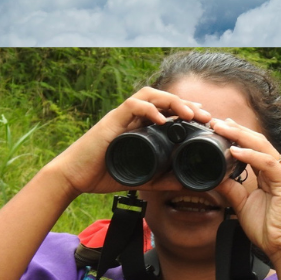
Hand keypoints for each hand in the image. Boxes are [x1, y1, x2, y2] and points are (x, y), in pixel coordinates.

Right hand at [43, 87, 210, 197]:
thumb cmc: (101, 175)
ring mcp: (121, 118)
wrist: (73, 177)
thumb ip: (162, 180)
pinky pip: (132, 106)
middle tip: (206, 117)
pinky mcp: (111, 121)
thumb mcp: (141, 180)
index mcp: (138, 128)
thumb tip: (187, 183)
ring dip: (172, 101)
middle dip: (187, 104)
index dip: (188, 111)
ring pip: (149, 96)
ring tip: (190, 113)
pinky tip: (161, 119)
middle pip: (162, 99)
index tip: (206, 121)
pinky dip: (149, 109)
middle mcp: (131, 118)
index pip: (167, 110)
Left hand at [211, 117, 280, 261]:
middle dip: (236, 129)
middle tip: (215, 121)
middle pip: (257, 142)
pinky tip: (235, 150)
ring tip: (221, 127)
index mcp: (269, 174)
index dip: (235, 135)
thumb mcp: (241, 204)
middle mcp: (278, 171)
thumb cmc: (268, 228)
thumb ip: (230, 188)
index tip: (216, 127)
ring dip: (240, 136)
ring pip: (263, 147)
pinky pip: (269, 164)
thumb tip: (213, 176)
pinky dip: (251, 156)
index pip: (252, 147)